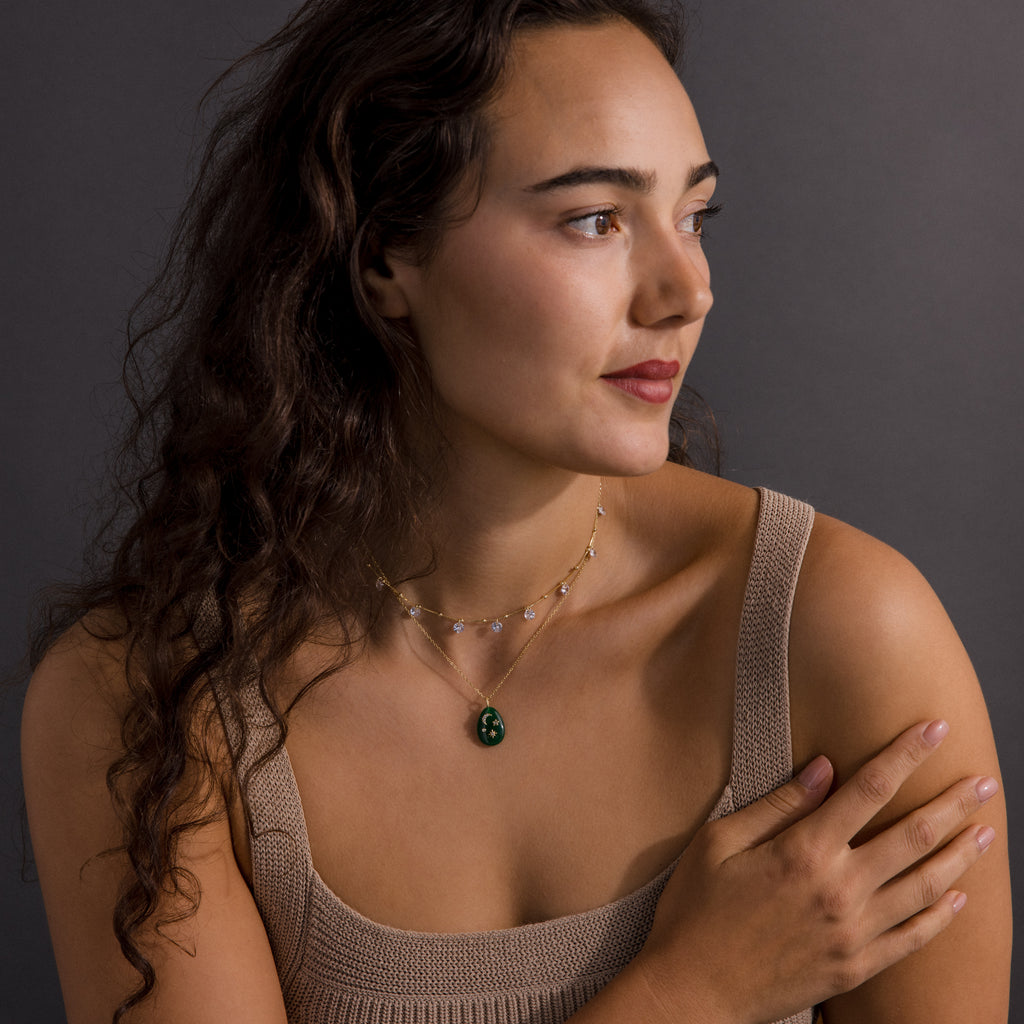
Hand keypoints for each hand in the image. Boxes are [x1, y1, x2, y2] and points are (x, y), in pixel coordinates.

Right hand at [637, 720, 997, 1023]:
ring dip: (961, 854)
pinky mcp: (856, 967)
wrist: (693, 991)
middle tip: (984, 779)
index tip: (934, 728)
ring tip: (986, 831)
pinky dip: (943, 915)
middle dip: (954, 802)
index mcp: (804, 852)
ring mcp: (854, 933)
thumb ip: (777, 804)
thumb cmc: (695, 910)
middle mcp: (840, 890)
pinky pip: (914, 938)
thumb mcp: (719, 842)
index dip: (906, 754)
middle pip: (913, 835)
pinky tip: (959, 897)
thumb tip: (825, 768)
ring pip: (926, 886)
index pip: (869, 789)